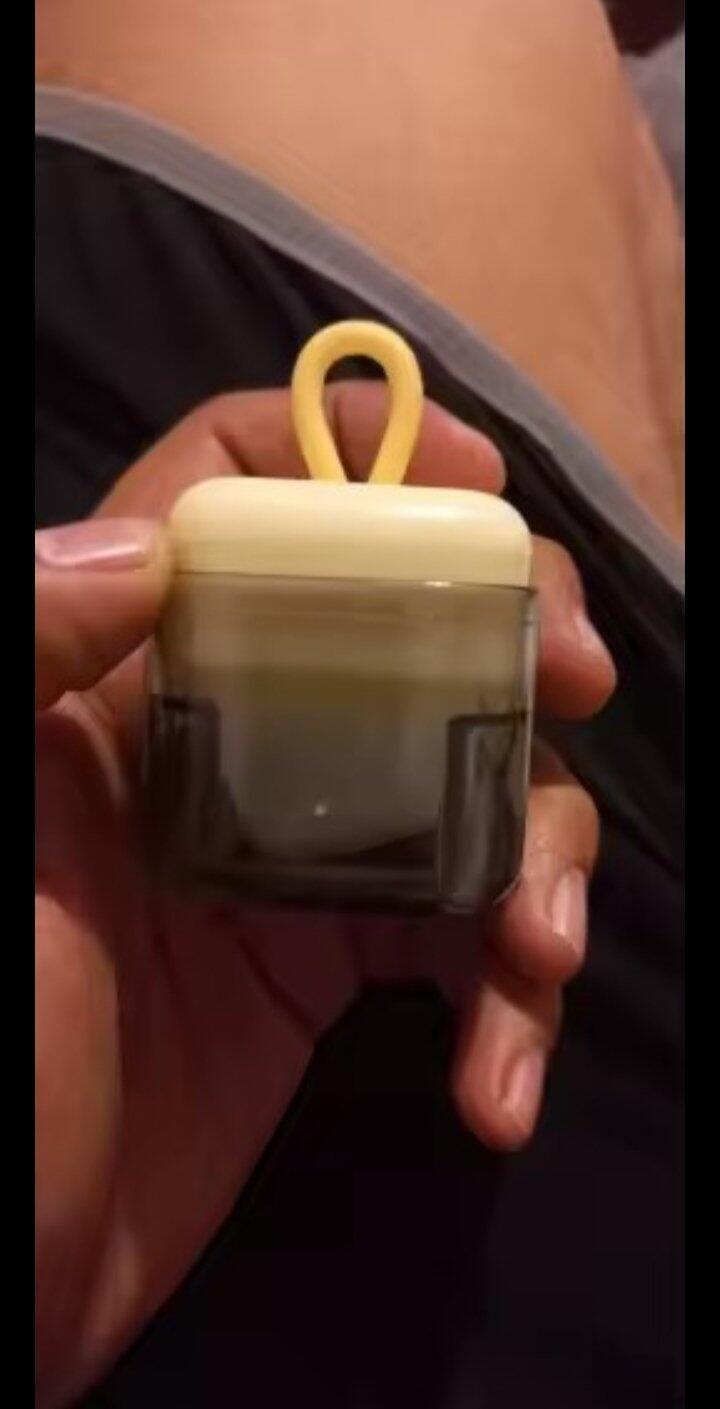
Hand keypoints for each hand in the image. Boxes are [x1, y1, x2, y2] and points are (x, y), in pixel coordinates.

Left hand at [36, 385, 614, 1404]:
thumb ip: (22, 653)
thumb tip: (153, 542)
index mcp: (122, 673)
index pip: (239, 496)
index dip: (359, 454)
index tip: (481, 487)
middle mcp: (221, 739)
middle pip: (398, 621)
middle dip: (509, 633)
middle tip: (579, 683)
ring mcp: (290, 854)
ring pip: (464, 781)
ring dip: (538, 857)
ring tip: (538, 956)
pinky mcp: (334, 968)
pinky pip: (461, 940)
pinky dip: (507, 1003)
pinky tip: (498, 1087)